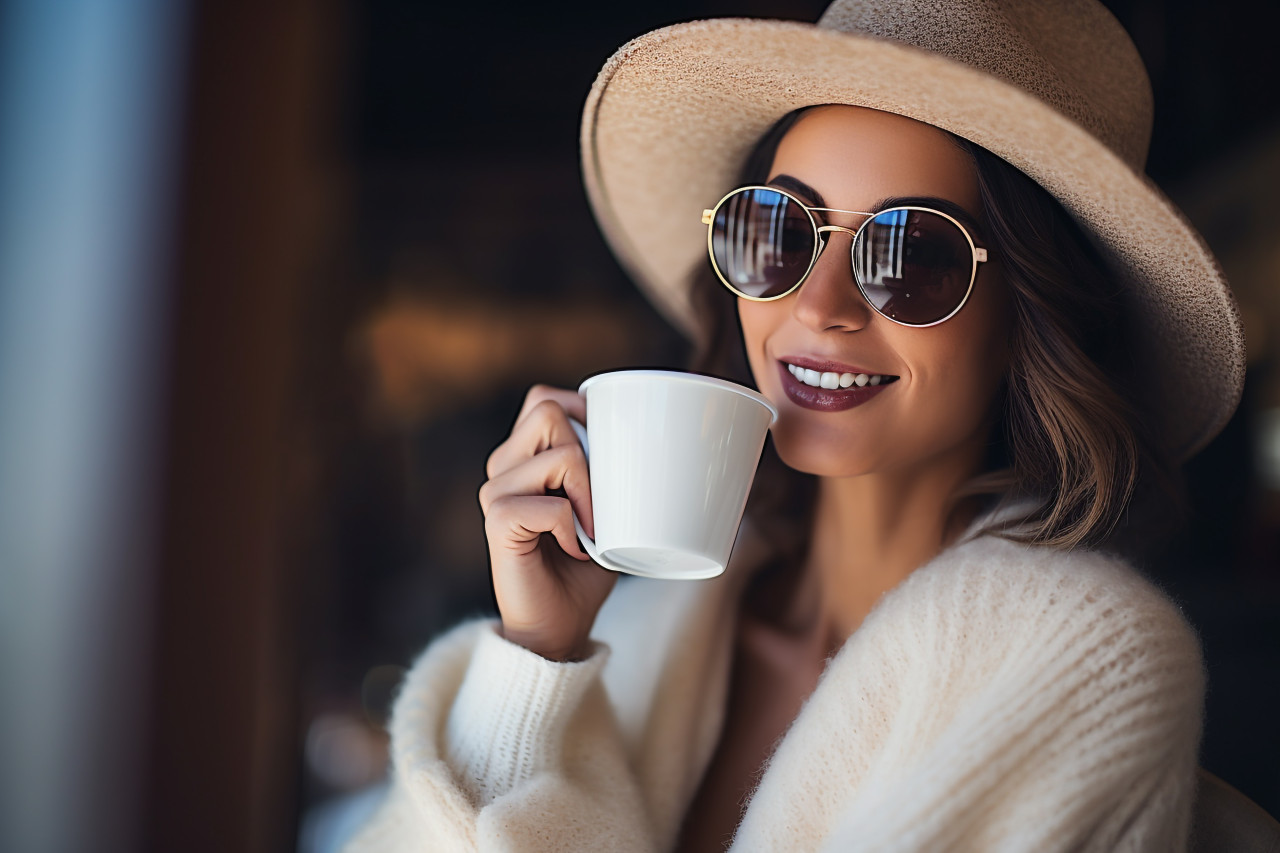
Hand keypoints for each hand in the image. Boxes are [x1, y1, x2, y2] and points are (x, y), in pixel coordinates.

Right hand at [477, 384, 616, 660]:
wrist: (559, 627)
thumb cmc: (587, 567)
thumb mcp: (607, 505)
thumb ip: (610, 465)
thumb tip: (658, 433)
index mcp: (523, 456)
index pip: (545, 399)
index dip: (582, 412)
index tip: (610, 457)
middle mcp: (503, 468)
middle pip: (549, 411)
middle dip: (593, 453)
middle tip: (601, 504)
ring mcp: (495, 493)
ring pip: (560, 455)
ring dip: (590, 493)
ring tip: (591, 530)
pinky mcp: (498, 523)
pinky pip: (551, 504)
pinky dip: (573, 526)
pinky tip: (574, 550)